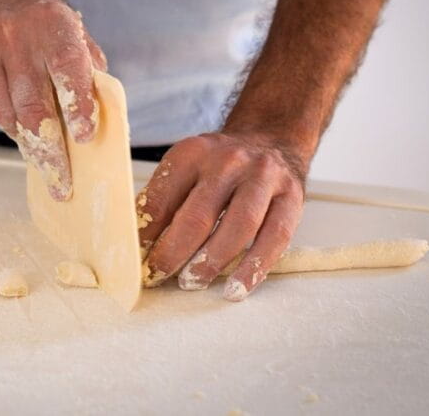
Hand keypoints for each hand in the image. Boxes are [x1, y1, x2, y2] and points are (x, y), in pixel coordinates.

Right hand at [0, 0, 106, 200]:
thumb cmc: (42, 19)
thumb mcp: (73, 29)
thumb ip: (88, 68)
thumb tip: (101, 115)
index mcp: (52, 25)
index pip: (67, 70)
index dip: (77, 106)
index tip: (84, 137)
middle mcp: (16, 38)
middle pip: (32, 106)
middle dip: (50, 150)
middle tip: (63, 183)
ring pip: (7, 114)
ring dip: (29, 146)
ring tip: (46, 168)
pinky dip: (10, 126)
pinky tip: (25, 137)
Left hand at [139, 132, 306, 300]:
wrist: (270, 141)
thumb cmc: (218, 167)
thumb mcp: (185, 169)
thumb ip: (162, 201)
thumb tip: (138, 245)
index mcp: (193, 153)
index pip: (162, 198)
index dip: (145, 234)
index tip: (136, 259)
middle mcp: (229, 161)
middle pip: (198, 215)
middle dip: (174, 252)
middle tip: (159, 275)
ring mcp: (264, 177)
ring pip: (238, 227)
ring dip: (212, 262)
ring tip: (192, 282)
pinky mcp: (291, 197)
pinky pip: (275, 238)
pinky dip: (254, 268)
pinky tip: (236, 288)